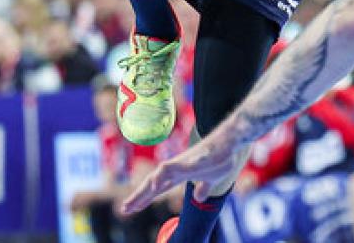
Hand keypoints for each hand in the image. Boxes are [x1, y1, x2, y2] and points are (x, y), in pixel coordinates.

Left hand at [119, 129, 249, 215]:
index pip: (157, 189)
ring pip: (156, 177)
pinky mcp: (188, 160)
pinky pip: (170, 168)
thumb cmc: (220, 159)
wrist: (229, 144)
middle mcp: (175, 169)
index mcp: (179, 175)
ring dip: (144, 190)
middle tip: (123, 209)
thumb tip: (198, 197)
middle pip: (152, 185)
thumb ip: (202, 188)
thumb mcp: (210, 180)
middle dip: (138, 198)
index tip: (131, 208)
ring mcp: (180, 164)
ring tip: (132, 203)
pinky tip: (153, 185)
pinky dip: (160, 177)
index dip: (144, 199)